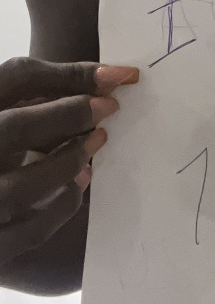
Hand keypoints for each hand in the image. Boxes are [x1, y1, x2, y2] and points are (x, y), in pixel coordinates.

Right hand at [0, 57, 138, 265]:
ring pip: (21, 187)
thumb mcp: (9, 112)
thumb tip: (107, 80)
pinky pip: (32, 230)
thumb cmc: (3, 143)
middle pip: (13, 128)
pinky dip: (64, 204)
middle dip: (69, 114)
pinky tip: (82, 180)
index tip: (114, 75)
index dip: (68, 73)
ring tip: (97, 141)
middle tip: (110, 107)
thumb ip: (42, 95)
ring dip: (69, 160)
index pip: (16, 77)